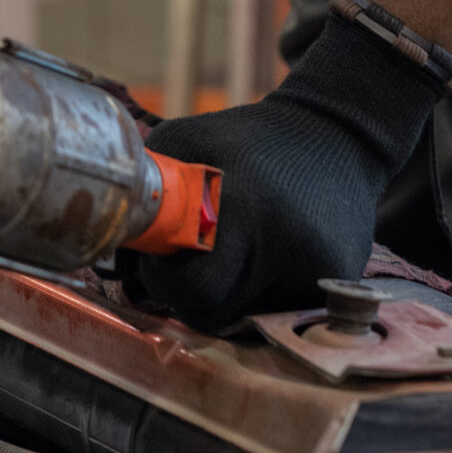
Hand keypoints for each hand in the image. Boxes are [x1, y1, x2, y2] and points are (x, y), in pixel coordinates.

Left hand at [135, 12, 440, 331]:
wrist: (336, 134)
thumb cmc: (248, 139)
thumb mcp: (188, 140)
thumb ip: (148, 189)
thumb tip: (114, 248)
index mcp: (247, 210)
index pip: (193, 289)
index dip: (164, 281)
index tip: (160, 259)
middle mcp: (289, 249)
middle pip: (215, 315)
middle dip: (188, 294)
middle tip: (187, 261)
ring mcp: (318, 272)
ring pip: (244, 318)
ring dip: (225, 294)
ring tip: (230, 250)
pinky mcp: (338, 283)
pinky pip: (278, 311)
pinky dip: (260, 292)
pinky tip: (263, 256)